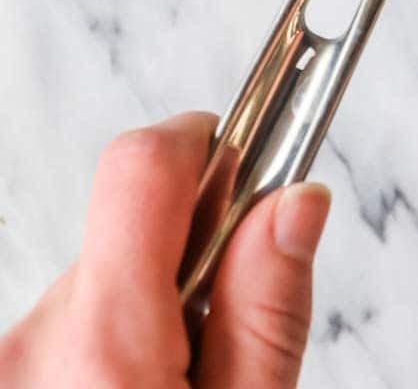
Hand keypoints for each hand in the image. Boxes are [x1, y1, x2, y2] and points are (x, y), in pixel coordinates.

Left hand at [0, 112, 329, 387]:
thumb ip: (267, 311)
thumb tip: (298, 198)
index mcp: (104, 340)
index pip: (144, 162)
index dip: (209, 144)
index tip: (258, 159)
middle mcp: (37, 337)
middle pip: (133, 222)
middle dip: (194, 250)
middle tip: (232, 325)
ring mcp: (12, 358)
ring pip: (104, 272)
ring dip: (150, 303)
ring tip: (182, 382)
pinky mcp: (8, 369)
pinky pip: (69, 318)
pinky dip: (109, 339)